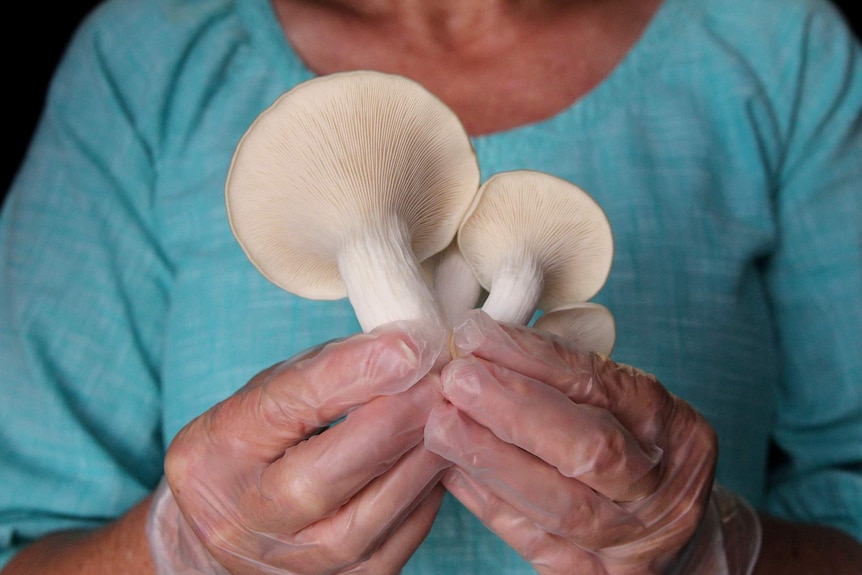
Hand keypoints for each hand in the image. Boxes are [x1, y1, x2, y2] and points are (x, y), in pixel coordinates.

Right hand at [148, 321, 449, 573]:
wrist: (231, 523)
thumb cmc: (257, 443)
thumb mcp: (274, 392)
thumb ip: (330, 370)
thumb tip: (405, 349)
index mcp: (217, 451)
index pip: (286, 406)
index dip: (352, 372)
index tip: (408, 346)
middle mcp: (245, 517)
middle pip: (322, 477)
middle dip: (393, 423)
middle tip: (439, 383)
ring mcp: (291, 562)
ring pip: (368, 518)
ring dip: (419, 459)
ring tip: (449, 415)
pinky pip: (394, 542)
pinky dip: (424, 495)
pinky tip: (437, 456)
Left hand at [425, 310, 756, 573]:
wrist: (673, 540)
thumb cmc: (637, 456)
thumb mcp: (629, 411)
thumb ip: (570, 381)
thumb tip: (484, 342)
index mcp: (679, 432)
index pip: (603, 387)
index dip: (535, 359)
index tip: (476, 333)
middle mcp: (663, 491)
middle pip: (592, 450)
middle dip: (515, 410)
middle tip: (456, 378)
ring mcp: (633, 543)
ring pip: (560, 505)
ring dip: (492, 459)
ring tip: (441, 423)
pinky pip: (535, 541)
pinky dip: (489, 503)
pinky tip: (451, 471)